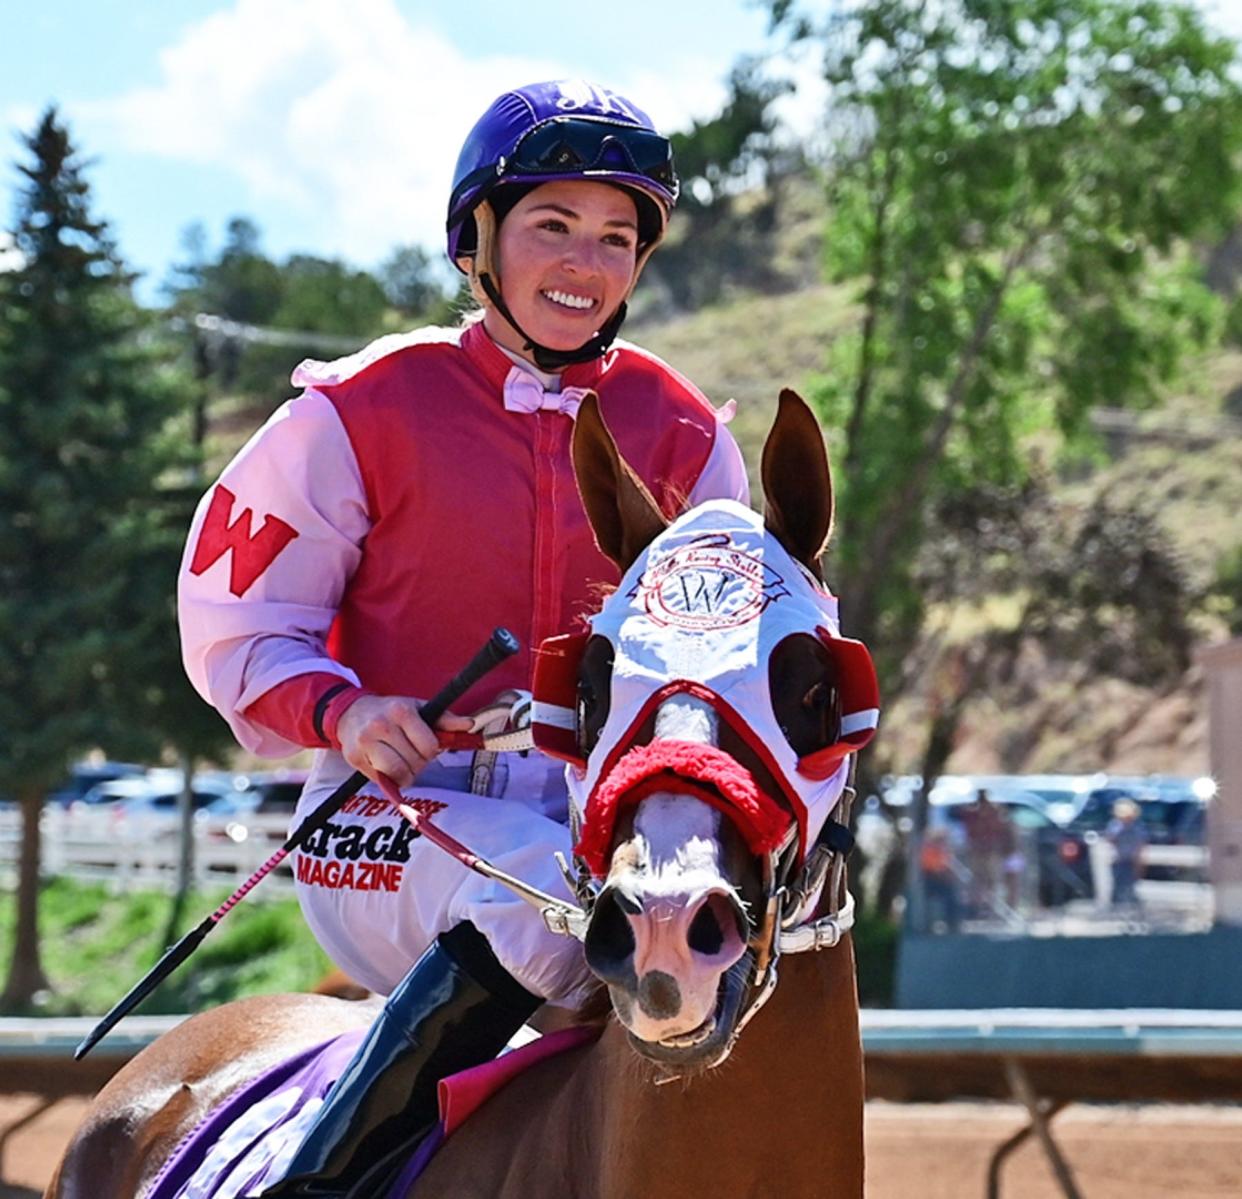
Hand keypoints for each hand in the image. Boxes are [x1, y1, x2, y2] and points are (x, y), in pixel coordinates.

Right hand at [336, 695, 472, 787]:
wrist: (351, 712)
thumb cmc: (390, 711)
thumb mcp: (418, 708)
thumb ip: (445, 719)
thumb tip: (469, 724)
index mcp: (401, 711)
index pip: (428, 746)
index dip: (430, 751)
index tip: (424, 747)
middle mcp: (381, 725)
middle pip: (413, 762)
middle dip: (417, 763)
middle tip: (411, 755)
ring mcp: (365, 742)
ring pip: (396, 773)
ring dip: (404, 774)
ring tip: (402, 763)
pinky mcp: (354, 757)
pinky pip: (381, 780)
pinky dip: (389, 778)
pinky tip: (387, 766)